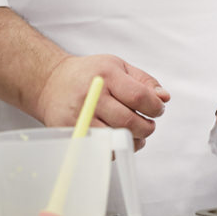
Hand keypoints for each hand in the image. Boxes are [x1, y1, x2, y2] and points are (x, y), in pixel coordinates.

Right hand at [37, 54, 169, 150]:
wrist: (52, 82)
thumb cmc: (90, 73)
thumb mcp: (118, 66)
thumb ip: (144, 81)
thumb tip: (164, 98)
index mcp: (107, 75)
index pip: (139, 97)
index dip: (155, 107)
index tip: (158, 109)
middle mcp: (92, 95)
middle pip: (129, 121)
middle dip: (147, 127)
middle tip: (148, 124)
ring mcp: (80, 116)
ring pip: (116, 138)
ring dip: (134, 140)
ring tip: (136, 132)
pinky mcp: (72, 133)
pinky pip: (102, 149)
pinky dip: (116, 147)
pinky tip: (118, 137)